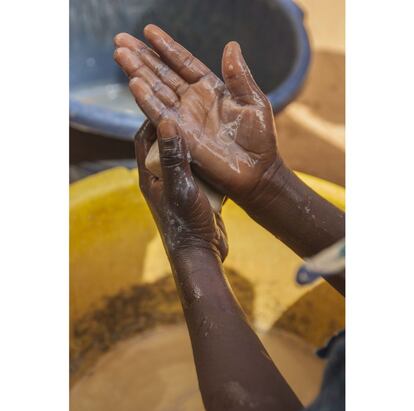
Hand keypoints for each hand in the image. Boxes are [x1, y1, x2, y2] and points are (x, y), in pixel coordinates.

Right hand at [114, 25, 284, 209]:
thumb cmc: (259, 139)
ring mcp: (185, 118)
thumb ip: (239, 76)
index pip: (184, 62)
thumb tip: (231, 45)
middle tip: (120, 40)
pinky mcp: (181, 136)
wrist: (257, 171)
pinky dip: (147, 100)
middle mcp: (193, 101)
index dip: (167, 47)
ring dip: (138, 73)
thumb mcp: (254, 102)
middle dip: (143, 57)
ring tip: (120, 55)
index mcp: (210, 89)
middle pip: (163, 74)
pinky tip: (134, 84)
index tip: (148, 30)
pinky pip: (160, 115)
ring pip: (157, 91)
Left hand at [135, 118, 227, 261]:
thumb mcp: (180, 187)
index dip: (154, 120)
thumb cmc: (187, 224)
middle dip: (176, 128)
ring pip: (183, 157)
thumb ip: (173, 157)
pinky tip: (220, 150)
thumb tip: (165, 121)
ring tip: (209, 125)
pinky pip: (198, 171)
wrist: (202, 254)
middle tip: (192, 109)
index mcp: (150, 176)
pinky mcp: (193, 193)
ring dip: (194, 143)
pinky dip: (206, 160)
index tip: (170, 103)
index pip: (145, 139)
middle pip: (164, 145)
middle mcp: (161, 179)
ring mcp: (178, 186)